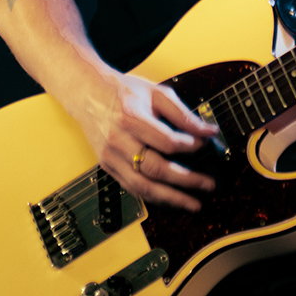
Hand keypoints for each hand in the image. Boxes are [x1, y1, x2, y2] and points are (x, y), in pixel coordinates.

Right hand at [77, 70, 219, 211]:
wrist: (87, 94)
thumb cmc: (123, 92)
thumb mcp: (156, 93)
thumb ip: (182, 113)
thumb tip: (208, 131)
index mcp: (130, 117)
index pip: (165, 141)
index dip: (189, 146)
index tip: (204, 145)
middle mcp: (118, 140)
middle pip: (155, 169)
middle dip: (186, 180)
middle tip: (208, 185)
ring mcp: (110, 156)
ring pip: (142, 186)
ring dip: (171, 198)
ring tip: (193, 203)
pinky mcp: (107, 166)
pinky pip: (132, 188)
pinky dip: (154, 196)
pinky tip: (171, 199)